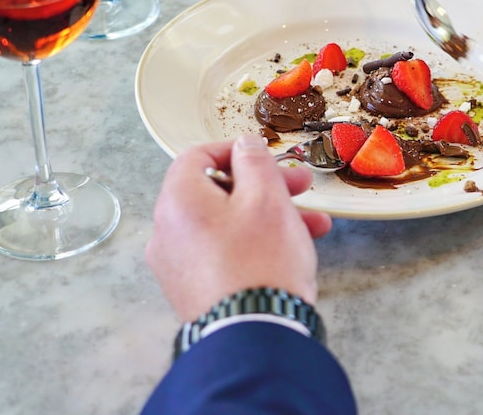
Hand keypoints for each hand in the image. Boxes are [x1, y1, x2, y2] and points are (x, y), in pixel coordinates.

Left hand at [145, 135, 332, 321]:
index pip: (197, 156)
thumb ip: (255, 161)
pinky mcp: (193, 292)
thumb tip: (245, 145)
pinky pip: (223, 254)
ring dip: (268, 217)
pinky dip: (253, 245)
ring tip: (314, 226)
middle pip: (216, 192)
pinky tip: (292, 252)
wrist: (254, 336)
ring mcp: (178, 266)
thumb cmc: (260, 263)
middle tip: (301, 187)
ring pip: (226, 225)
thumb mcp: (267, 197)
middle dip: (264, 186)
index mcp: (178, 201)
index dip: (235, 150)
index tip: (265, 154)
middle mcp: (168, 232)